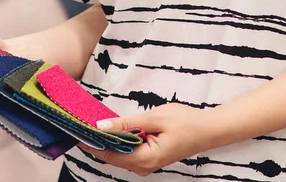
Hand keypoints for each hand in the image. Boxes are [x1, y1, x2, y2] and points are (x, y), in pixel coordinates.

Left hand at [80, 104, 220, 176]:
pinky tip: (109, 128)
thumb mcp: (154, 118)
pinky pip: (127, 151)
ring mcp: (146, 164)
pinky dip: (117, 141)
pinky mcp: (148, 158)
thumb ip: (127, 123)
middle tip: (80, 122)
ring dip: (106, 140)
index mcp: (145, 159)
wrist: (208, 129)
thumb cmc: (185, 122)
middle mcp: (143, 167)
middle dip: (96, 141)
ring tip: (90, 123)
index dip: (92, 142)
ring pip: (118, 154)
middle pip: (111, 156)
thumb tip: (101, 126)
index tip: (77, 129)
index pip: (110, 154)